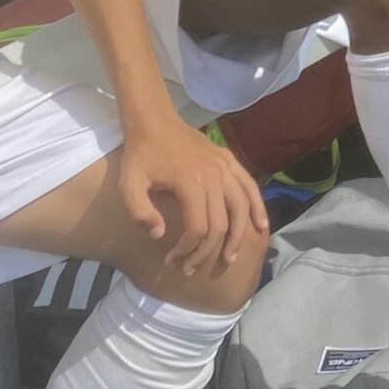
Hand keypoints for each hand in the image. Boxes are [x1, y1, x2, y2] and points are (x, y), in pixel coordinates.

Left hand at [115, 109, 268, 276]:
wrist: (154, 121)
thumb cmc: (140, 155)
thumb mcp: (128, 185)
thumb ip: (140, 213)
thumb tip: (161, 236)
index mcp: (190, 182)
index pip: (197, 228)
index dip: (186, 250)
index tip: (172, 260)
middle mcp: (214, 175)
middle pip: (220, 224)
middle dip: (207, 252)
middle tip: (192, 268)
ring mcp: (225, 166)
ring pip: (241, 208)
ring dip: (238, 236)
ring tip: (230, 257)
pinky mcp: (229, 160)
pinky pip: (249, 187)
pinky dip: (258, 207)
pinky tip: (260, 225)